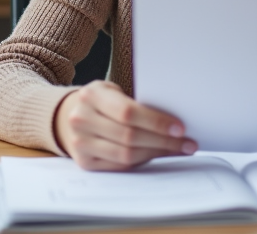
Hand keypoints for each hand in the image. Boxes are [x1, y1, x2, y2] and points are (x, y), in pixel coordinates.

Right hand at [55, 80, 196, 169]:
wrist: (68, 114)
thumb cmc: (101, 101)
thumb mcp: (112, 91)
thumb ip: (135, 103)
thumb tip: (173, 121)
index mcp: (91, 95)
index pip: (128, 112)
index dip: (155, 121)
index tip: (179, 127)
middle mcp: (81, 120)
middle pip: (129, 136)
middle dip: (163, 141)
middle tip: (188, 143)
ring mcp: (80, 143)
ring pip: (126, 154)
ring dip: (157, 153)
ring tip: (179, 149)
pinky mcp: (84, 162)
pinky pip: (120, 166)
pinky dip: (143, 161)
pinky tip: (158, 154)